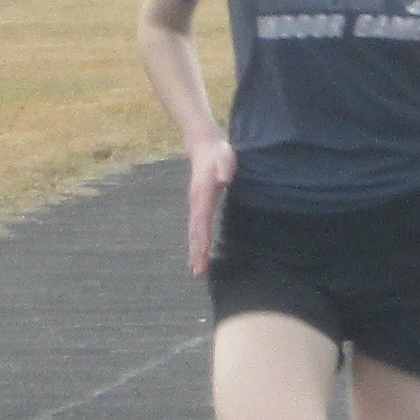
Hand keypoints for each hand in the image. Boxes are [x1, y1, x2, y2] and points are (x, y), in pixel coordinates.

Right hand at [182, 138, 236, 277]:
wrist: (205, 146)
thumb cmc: (219, 153)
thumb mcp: (225, 157)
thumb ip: (225, 167)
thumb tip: (225, 179)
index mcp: (201, 195)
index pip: (201, 222)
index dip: (201, 240)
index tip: (202, 256)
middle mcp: (195, 203)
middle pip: (195, 232)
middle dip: (196, 253)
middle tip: (198, 273)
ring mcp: (196, 205)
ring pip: (194, 232)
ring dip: (195, 251)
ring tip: (197, 270)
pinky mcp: (199, 205)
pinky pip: (198, 228)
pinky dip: (197, 242)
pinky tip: (200, 253)